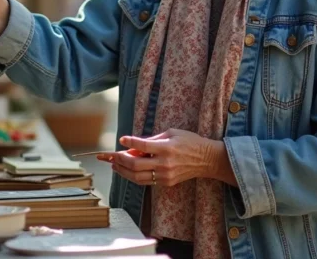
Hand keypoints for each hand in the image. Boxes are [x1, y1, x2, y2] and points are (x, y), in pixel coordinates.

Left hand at [103, 129, 220, 187]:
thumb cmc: (189, 142)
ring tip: (114, 166)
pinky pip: (145, 181)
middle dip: (119, 160)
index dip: (129, 143)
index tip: (121, 139)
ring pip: (137, 176)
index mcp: (166, 147)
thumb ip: (153, 139)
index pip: (142, 146)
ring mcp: (165, 175)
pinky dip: (133, 176)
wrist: (206, 159)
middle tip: (110, 156)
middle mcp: (164, 163)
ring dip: (122, 171)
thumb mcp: (172, 133)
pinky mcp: (166, 182)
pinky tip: (126, 171)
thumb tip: (135, 145)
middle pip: (135, 164)